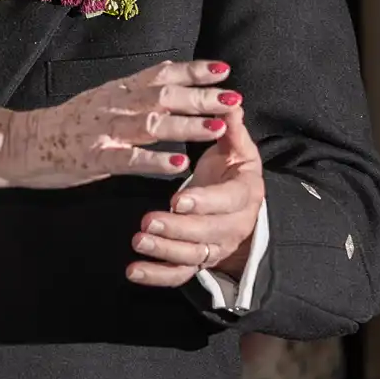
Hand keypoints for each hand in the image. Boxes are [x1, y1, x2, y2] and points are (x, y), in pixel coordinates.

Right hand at [0, 60, 234, 187]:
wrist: (20, 142)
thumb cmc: (61, 128)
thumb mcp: (99, 103)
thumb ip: (130, 99)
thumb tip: (167, 92)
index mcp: (116, 91)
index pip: (160, 74)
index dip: (192, 71)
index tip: (222, 68)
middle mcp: (114, 104)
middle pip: (164, 96)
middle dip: (201, 97)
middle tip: (233, 98)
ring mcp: (104, 130)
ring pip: (152, 124)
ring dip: (187, 126)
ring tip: (217, 128)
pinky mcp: (94, 156)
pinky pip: (128, 159)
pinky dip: (155, 161)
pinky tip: (178, 165)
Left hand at [130, 101, 265, 287]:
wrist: (239, 206)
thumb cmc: (232, 172)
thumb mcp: (236, 149)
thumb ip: (231, 128)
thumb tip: (231, 102)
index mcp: (245, 195)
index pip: (228, 202)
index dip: (205, 202)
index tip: (179, 198)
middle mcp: (234, 226)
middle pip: (208, 234)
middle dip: (177, 229)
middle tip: (148, 221)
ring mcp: (215, 247)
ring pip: (192, 255)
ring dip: (164, 251)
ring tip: (138, 240)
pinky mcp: (197, 261)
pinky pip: (179, 274)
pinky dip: (156, 276)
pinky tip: (133, 271)